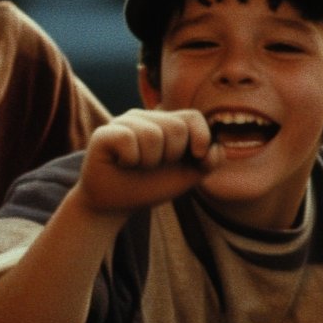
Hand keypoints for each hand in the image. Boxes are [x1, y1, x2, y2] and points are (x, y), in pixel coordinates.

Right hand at [77, 108, 222, 216]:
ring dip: (149, 161)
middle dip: (172, 156)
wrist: (114, 205)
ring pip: (152, 135)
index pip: (194, 117)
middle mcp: (145, 118)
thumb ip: (208, 162)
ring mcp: (123, 122)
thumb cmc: (149, 186)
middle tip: (155, 166)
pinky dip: (130, 159)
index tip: (196, 158)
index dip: (201, 138)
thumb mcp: (186, 176)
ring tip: (138, 166)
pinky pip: (128, 139)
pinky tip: (122, 163)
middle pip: (176, 127)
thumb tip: (218, 147)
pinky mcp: (104, 133)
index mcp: (166, 124)